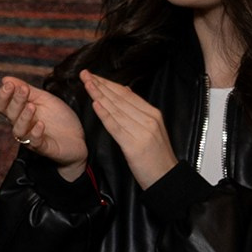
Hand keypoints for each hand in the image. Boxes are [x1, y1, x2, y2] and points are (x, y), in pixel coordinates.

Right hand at [0, 76, 87, 178]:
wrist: (78, 138)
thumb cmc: (58, 117)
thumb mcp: (44, 99)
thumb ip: (26, 90)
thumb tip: (5, 79)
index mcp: (19, 113)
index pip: (2, 105)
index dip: (3, 95)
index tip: (9, 84)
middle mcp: (21, 126)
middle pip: (10, 115)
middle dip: (15, 101)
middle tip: (23, 90)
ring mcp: (31, 138)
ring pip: (19, 130)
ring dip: (24, 117)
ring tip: (31, 107)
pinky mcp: (43, 148)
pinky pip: (35, 143)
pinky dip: (36, 133)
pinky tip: (40, 124)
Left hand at [81, 71, 175, 186]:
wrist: (167, 177)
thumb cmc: (156, 155)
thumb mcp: (151, 128)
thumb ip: (138, 110)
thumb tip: (125, 90)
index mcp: (153, 114)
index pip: (127, 94)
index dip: (108, 84)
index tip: (94, 76)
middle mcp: (148, 119)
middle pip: (120, 98)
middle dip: (101, 85)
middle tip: (85, 74)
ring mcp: (142, 131)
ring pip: (116, 109)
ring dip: (99, 95)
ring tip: (86, 84)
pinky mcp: (134, 145)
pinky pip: (116, 126)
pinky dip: (105, 114)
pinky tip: (95, 104)